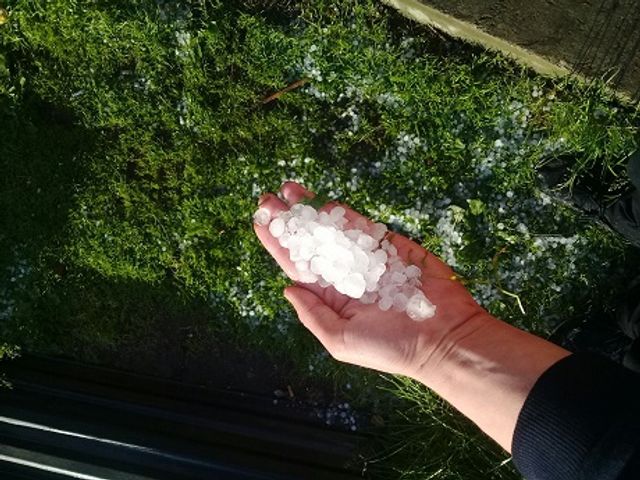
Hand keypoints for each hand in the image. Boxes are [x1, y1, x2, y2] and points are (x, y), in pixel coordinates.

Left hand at [254, 182, 490, 378]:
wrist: (444, 338)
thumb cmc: (390, 347)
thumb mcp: (340, 340)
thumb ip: (313, 314)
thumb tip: (287, 289)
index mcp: (331, 297)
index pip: (297, 265)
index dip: (277, 242)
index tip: (260, 220)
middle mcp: (346, 275)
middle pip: (311, 241)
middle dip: (290, 219)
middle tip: (269, 197)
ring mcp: (367, 258)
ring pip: (334, 228)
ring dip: (312, 208)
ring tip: (290, 190)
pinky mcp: (391, 247)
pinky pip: (364, 227)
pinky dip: (344, 214)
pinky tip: (324, 203)